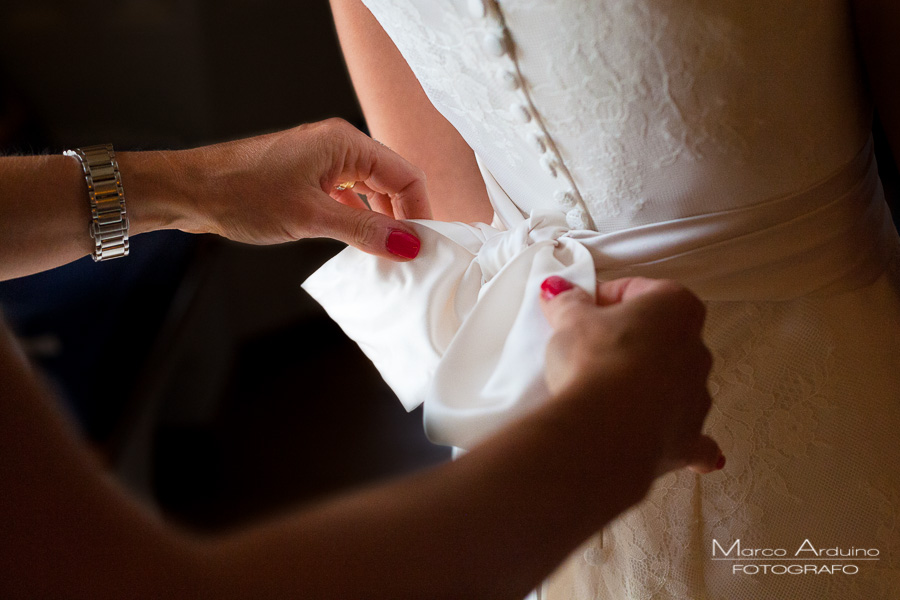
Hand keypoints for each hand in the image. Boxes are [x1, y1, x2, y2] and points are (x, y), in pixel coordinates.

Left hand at [172, 118, 430, 258]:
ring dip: (382, 221)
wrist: (188, 191)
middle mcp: (337, 146)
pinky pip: (347, 196)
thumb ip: (365, 231)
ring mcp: (321, 161)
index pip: (405, 175)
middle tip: (410, 256)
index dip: (420, 211)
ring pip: (370, 191)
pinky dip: (359, 219)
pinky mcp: (307, 176)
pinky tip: (360, 244)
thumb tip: (408, 244)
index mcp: (345, 143)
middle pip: (392, 181)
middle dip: (404, 218)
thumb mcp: (311, 217)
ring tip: (388, 255)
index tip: (425, 246)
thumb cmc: (241, 194)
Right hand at [539, 276, 722, 475]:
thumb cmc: (597, 362)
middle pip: (660, 336)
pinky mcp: (687, 436)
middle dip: (628, 341)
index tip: (581, 310)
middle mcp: (696, 349)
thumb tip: (560, 291)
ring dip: (647, 383)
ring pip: (674, 382)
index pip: (640, 291)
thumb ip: (568, 302)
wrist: (605, 426)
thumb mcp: (571, 321)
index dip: (606, 298)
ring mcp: (696, 395)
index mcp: (676, 308)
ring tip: (602, 390)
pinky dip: (680, 435)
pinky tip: (667, 440)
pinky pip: (691, 435)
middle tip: (588, 348)